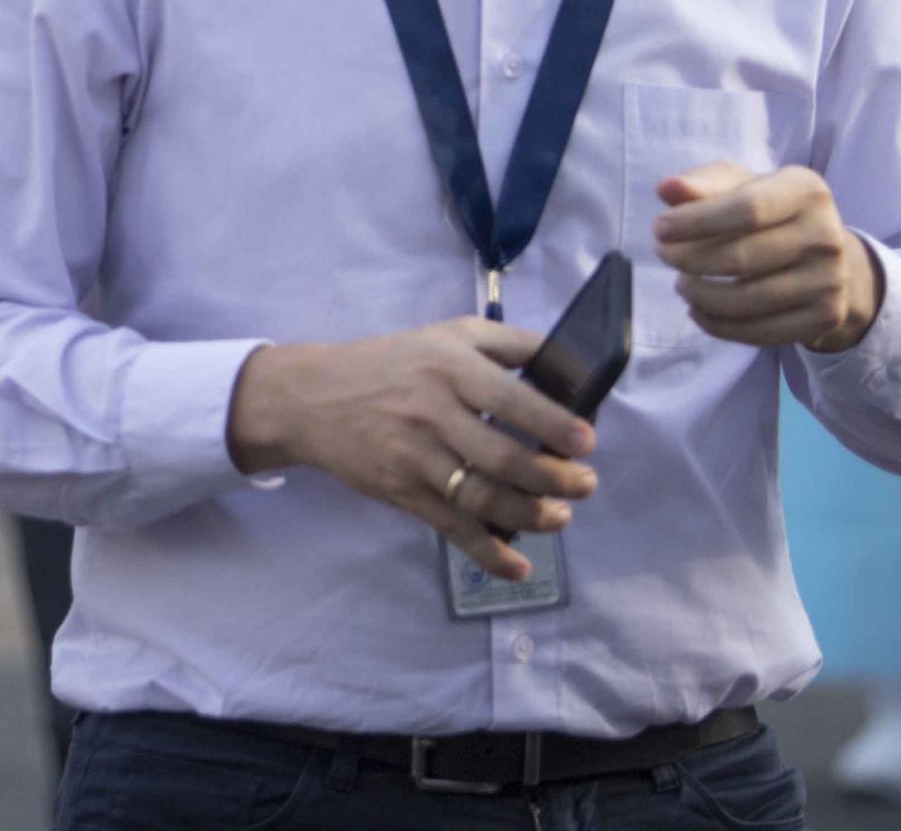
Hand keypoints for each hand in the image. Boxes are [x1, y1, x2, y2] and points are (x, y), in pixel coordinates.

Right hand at [225, 320, 598, 581]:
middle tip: (585, 486)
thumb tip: (570, 366)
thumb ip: (510, 343)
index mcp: (451, 367)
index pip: (511, 398)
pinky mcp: (401, 491)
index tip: (587, 443)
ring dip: (531, 516)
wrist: (313, 397)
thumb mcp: (449, 334)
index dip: (553, 424)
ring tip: (560, 517)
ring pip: (482, 498)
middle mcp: (433, 411)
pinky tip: (518, 566)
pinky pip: (451, 527)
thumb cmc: (394, 362)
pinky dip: (488, 552)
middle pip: (503, 457)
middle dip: (554, 479)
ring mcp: (415, 456)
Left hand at [653, 163, 884, 352]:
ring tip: (682, 283)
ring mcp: (830, 280)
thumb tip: (666, 188)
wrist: (822, 253)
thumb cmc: (766, 210)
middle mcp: (826, 235)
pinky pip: (761, 332)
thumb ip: (702, 184)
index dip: (695, 222)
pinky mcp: (826, 316)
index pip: (746, 209)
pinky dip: (718, 325)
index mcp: (806, 191)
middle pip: (741, 258)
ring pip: (747, 300)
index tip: (659, 229)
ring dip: (700, 296)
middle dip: (688, 259)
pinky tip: (698, 310)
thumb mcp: (739, 185)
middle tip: (664, 254)